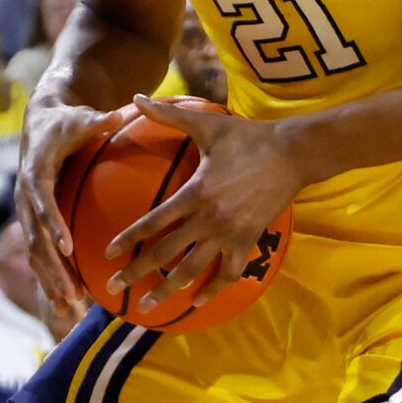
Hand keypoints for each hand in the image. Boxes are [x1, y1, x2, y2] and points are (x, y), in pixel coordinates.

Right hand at [15, 97, 129, 322]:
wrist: (41, 124)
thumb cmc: (67, 121)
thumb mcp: (81, 119)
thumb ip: (96, 122)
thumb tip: (118, 114)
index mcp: (36, 174)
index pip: (42, 202)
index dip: (53, 225)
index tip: (67, 247)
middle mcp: (25, 198)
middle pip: (35, 239)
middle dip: (52, 269)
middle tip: (72, 294)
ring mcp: (27, 213)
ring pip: (35, 255)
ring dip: (51, 282)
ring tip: (70, 310)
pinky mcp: (34, 222)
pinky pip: (41, 255)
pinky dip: (52, 279)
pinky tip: (69, 306)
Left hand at [104, 97, 310, 311]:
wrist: (293, 154)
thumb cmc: (248, 137)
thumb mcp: (207, 125)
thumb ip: (168, 114)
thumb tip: (135, 96)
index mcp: (196, 192)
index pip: (155, 221)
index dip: (129, 239)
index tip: (108, 254)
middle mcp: (210, 218)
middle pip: (167, 253)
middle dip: (137, 272)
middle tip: (113, 287)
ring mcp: (230, 233)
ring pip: (194, 269)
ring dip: (168, 289)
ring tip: (147, 306)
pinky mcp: (249, 239)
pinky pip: (229, 272)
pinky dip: (212, 289)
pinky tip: (197, 301)